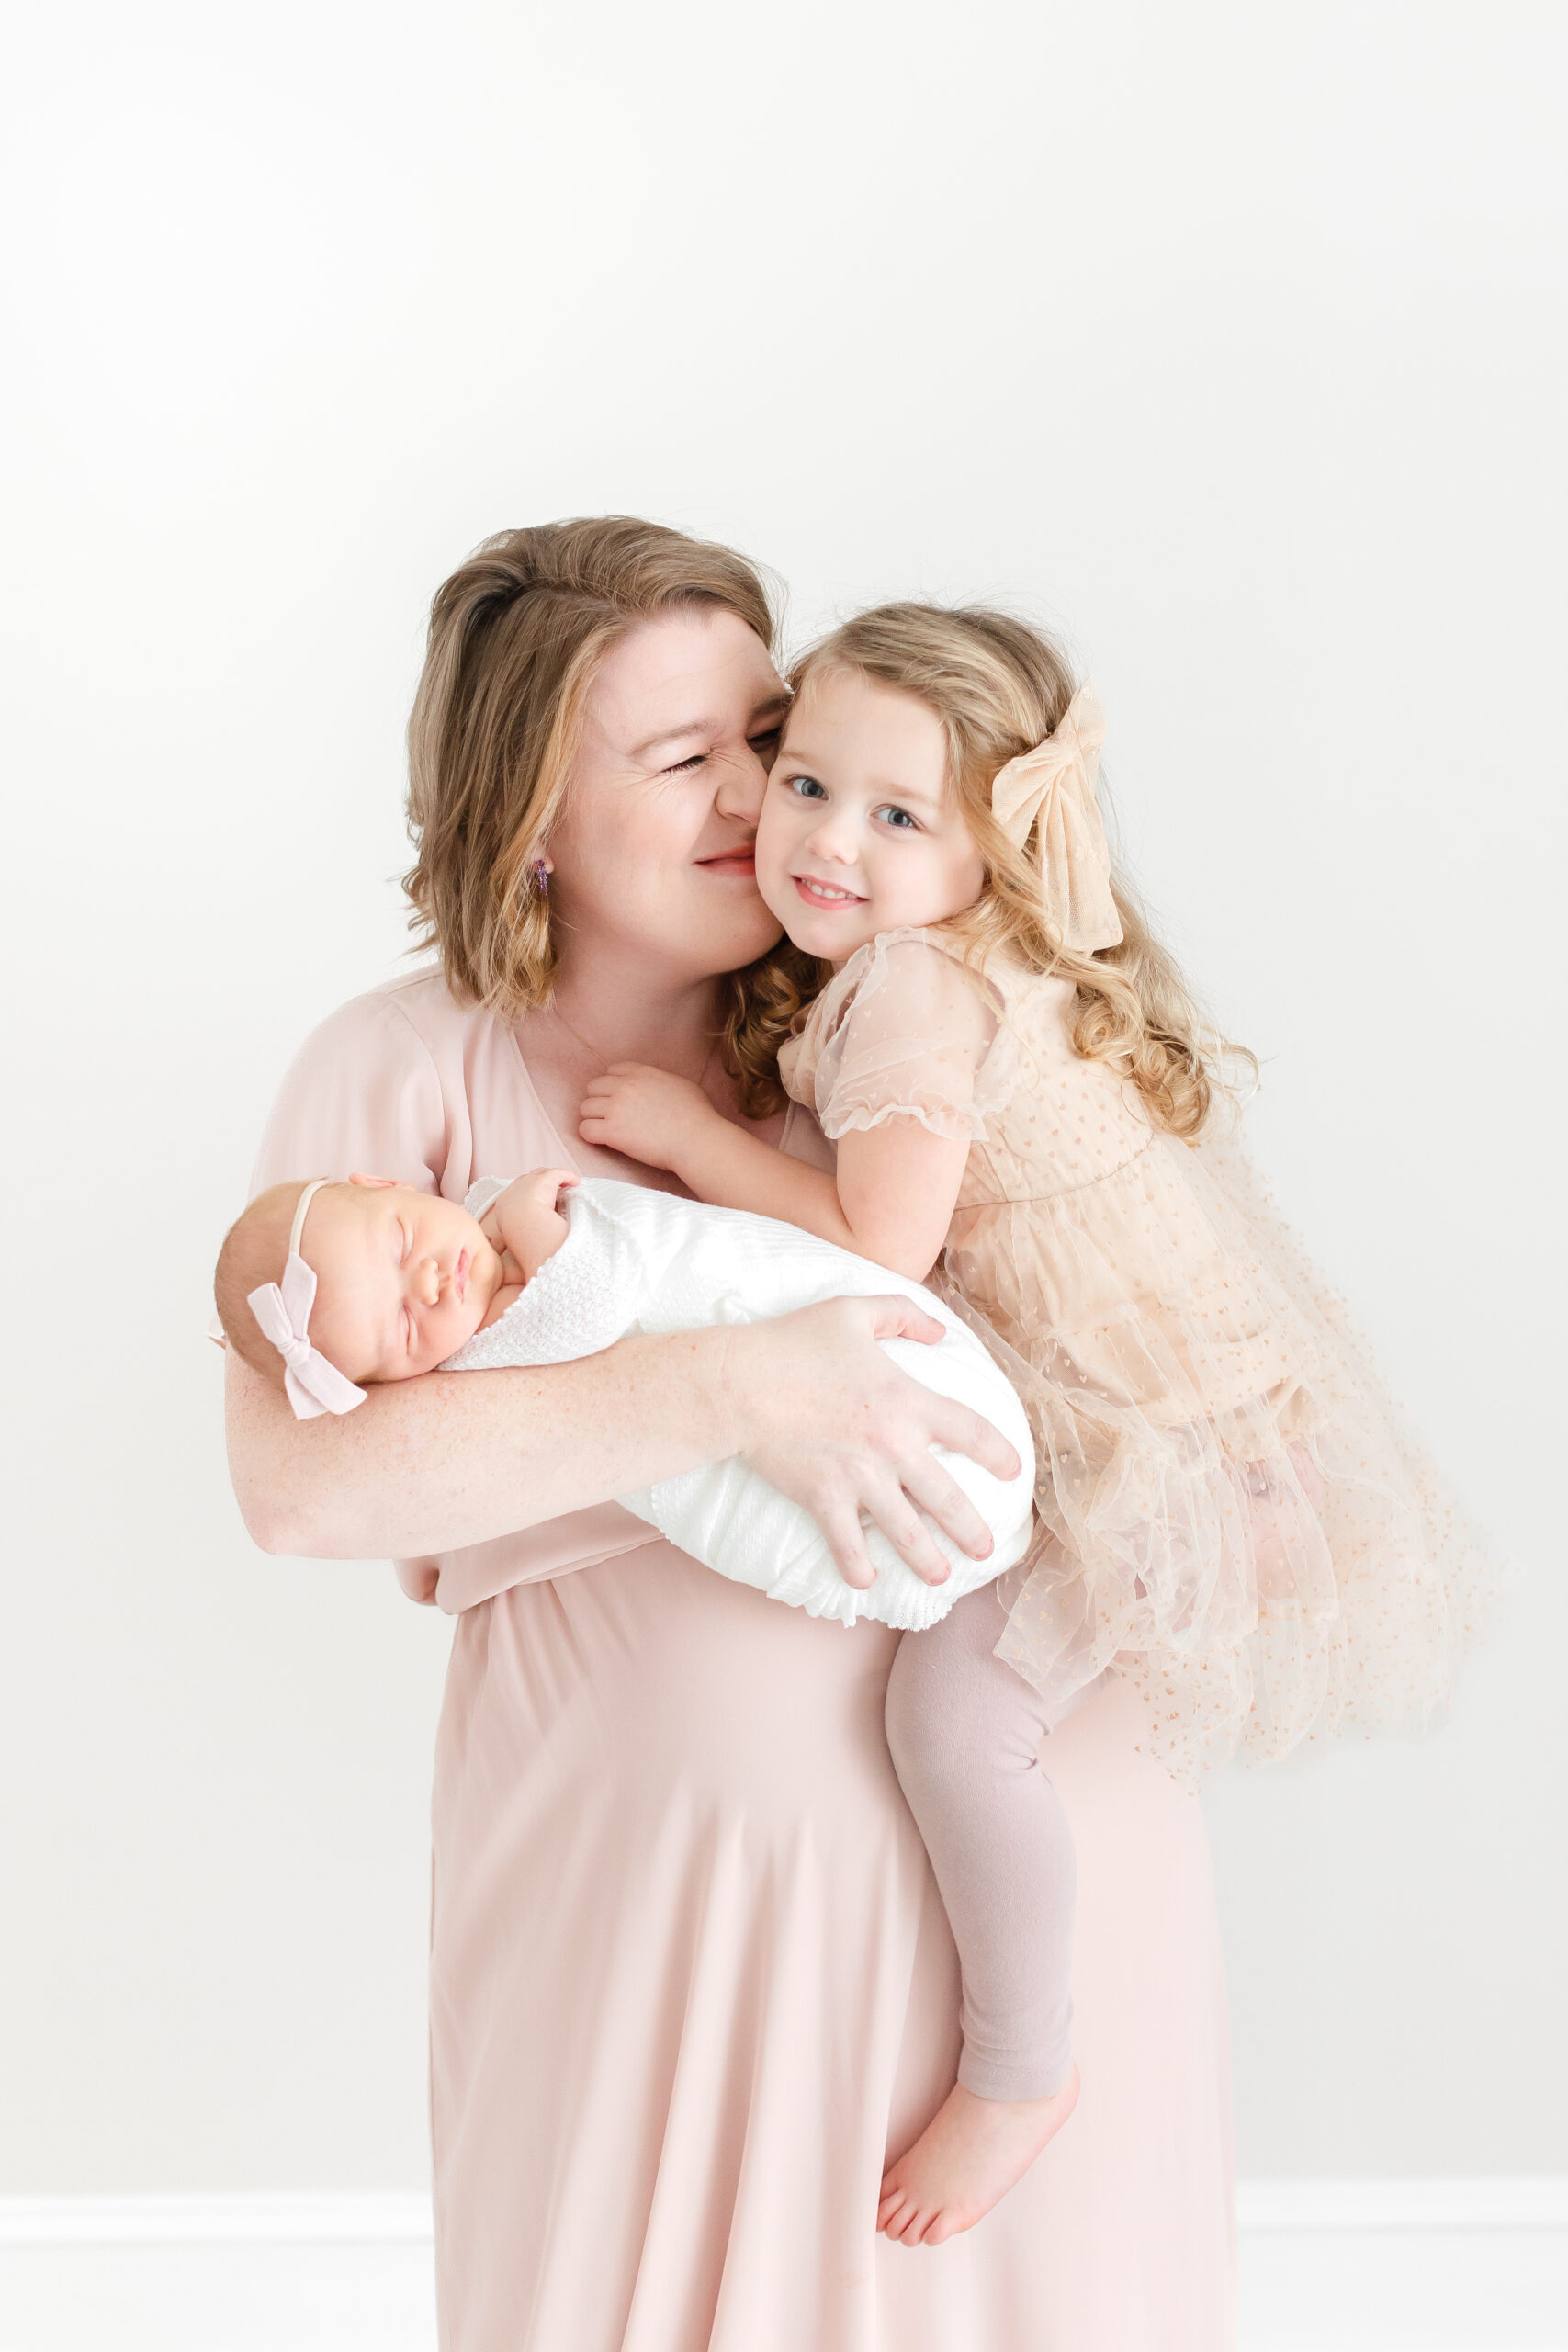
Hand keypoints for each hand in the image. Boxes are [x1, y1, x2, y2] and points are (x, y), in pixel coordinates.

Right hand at [483, 1167, 578, 1282]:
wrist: (524, 1227)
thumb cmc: (522, 1241)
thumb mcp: (519, 1241)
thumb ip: (523, 1240)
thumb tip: (527, 1261)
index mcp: (504, 1207)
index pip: (516, 1195)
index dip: (528, 1196)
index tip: (540, 1203)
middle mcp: (513, 1192)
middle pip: (527, 1181)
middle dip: (540, 1183)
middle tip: (555, 1192)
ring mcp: (527, 1183)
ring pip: (542, 1175)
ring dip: (555, 1179)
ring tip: (568, 1185)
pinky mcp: (542, 1180)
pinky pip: (557, 1174)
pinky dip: (567, 1176)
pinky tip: (577, 1182)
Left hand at [579, 1063, 718, 1172]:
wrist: (696, 1139)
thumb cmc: (697, 1115)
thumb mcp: (680, 1084)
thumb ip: (660, 1080)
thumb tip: (656, 1086)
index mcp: (642, 1073)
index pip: (612, 1070)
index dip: (613, 1085)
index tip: (620, 1099)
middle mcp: (625, 1086)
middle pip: (593, 1087)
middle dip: (600, 1101)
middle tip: (612, 1116)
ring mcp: (617, 1108)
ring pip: (585, 1108)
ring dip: (594, 1118)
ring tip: (607, 1129)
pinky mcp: (612, 1131)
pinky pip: (585, 1129)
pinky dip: (590, 1135)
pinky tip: (603, 1140)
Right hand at [714, 1296, 1021, 1591]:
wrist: (739, 1382)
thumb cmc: (792, 1343)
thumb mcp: (853, 1311)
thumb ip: (902, 1315)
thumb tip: (941, 1334)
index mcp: (907, 1400)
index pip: (972, 1432)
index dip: (999, 1455)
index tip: (1012, 1473)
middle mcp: (893, 1445)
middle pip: (948, 1499)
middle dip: (972, 1530)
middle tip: (985, 1549)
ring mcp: (860, 1477)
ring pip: (907, 1532)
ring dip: (928, 1561)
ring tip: (941, 1577)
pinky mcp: (824, 1498)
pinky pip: (849, 1544)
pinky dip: (858, 1567)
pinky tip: (867, 1581)